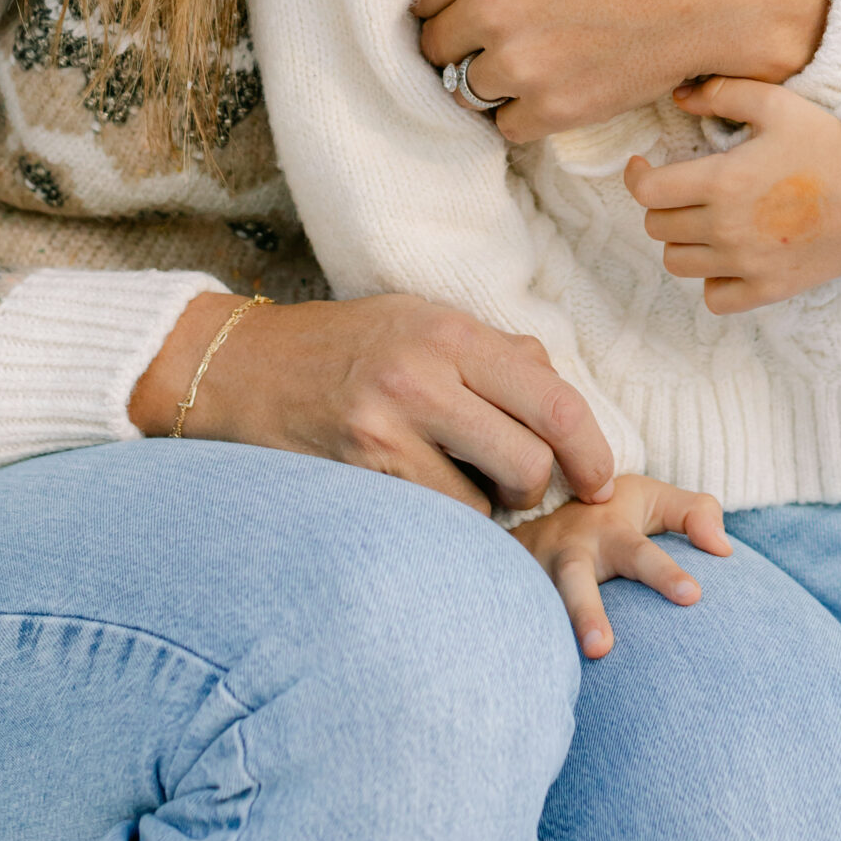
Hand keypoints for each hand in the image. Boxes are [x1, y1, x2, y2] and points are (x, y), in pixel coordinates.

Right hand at [128, 291, 616, 515]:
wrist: (240, 368)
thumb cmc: (344, 344)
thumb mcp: (420, 320)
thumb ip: (493, 351)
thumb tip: (562, 389)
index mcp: (448, 332)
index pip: (554, 398)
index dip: (593, 449)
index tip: (601, 477)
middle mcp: (421, 377)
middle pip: (531, 459)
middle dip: (542, 486)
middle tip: (527, 486)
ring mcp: (386, 432)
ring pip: (486, 503)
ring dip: (490, 508)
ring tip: (463, 481)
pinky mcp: (359, 477)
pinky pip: (438, 521)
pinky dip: (448, 520)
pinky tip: (426, 495)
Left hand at [411, 0, 829, 141]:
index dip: (453, 4)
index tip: (478, 9)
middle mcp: (487, 5)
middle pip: (437, 48)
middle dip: (467, 46)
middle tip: (512, 41)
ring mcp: (517, 62)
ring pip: (467, 92)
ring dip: (497, 84)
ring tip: (544, 64)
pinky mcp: (554, 109)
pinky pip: (508, 128)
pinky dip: (530, 116)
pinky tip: (566, 87)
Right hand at [512, 472, 730, 658]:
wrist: (529, 513)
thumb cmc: (609, 514)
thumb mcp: (652, 499)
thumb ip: (695, 513)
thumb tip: (724, 550)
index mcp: (607, 529)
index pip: (640, 553)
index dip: (664, 573)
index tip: (693, 596)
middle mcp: (568, 554)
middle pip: (573, 581)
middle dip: (584, 612)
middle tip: (601, 649)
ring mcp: (534, 578)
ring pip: (534, 605)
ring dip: (545, 636)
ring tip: (561, 672)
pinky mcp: (515, 600)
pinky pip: (515, 625)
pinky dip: (522, 651)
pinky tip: (530, 687)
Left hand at [624, 79, 840, 311]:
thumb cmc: (831, 143)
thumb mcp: (777, 104)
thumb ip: (723, 93)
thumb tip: (679, 95)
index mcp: (723, 181)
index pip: (647, 192)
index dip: (636, 176)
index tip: (643, 166)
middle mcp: (727, 228)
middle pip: (658, 227)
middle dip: (663, 204)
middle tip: (683, 188)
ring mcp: (748, 264)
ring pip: (677, 264)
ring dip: (682, 241)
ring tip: (703, 220)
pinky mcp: (770, 290)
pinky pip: (714, 298)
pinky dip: (712, 280)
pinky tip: (727, 256)